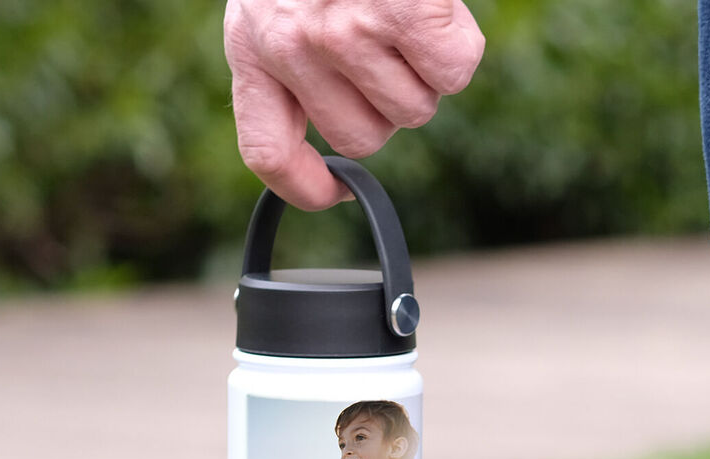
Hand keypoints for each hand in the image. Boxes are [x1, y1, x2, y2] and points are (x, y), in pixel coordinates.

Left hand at [223, 0, 484, 209]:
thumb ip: (291, 60)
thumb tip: (334, 149)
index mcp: (251, 42)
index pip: (267, 152)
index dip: (305, 186)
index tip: (336, 190)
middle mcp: (290, 44)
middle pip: (362, 138)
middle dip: (387, 103)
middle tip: (389, 48)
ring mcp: (345, 29)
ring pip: (413, 111)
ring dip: (424, 72)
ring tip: (407, 17)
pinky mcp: (403, 10)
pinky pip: (453, 73)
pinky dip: (458, 49)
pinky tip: (438, 13)